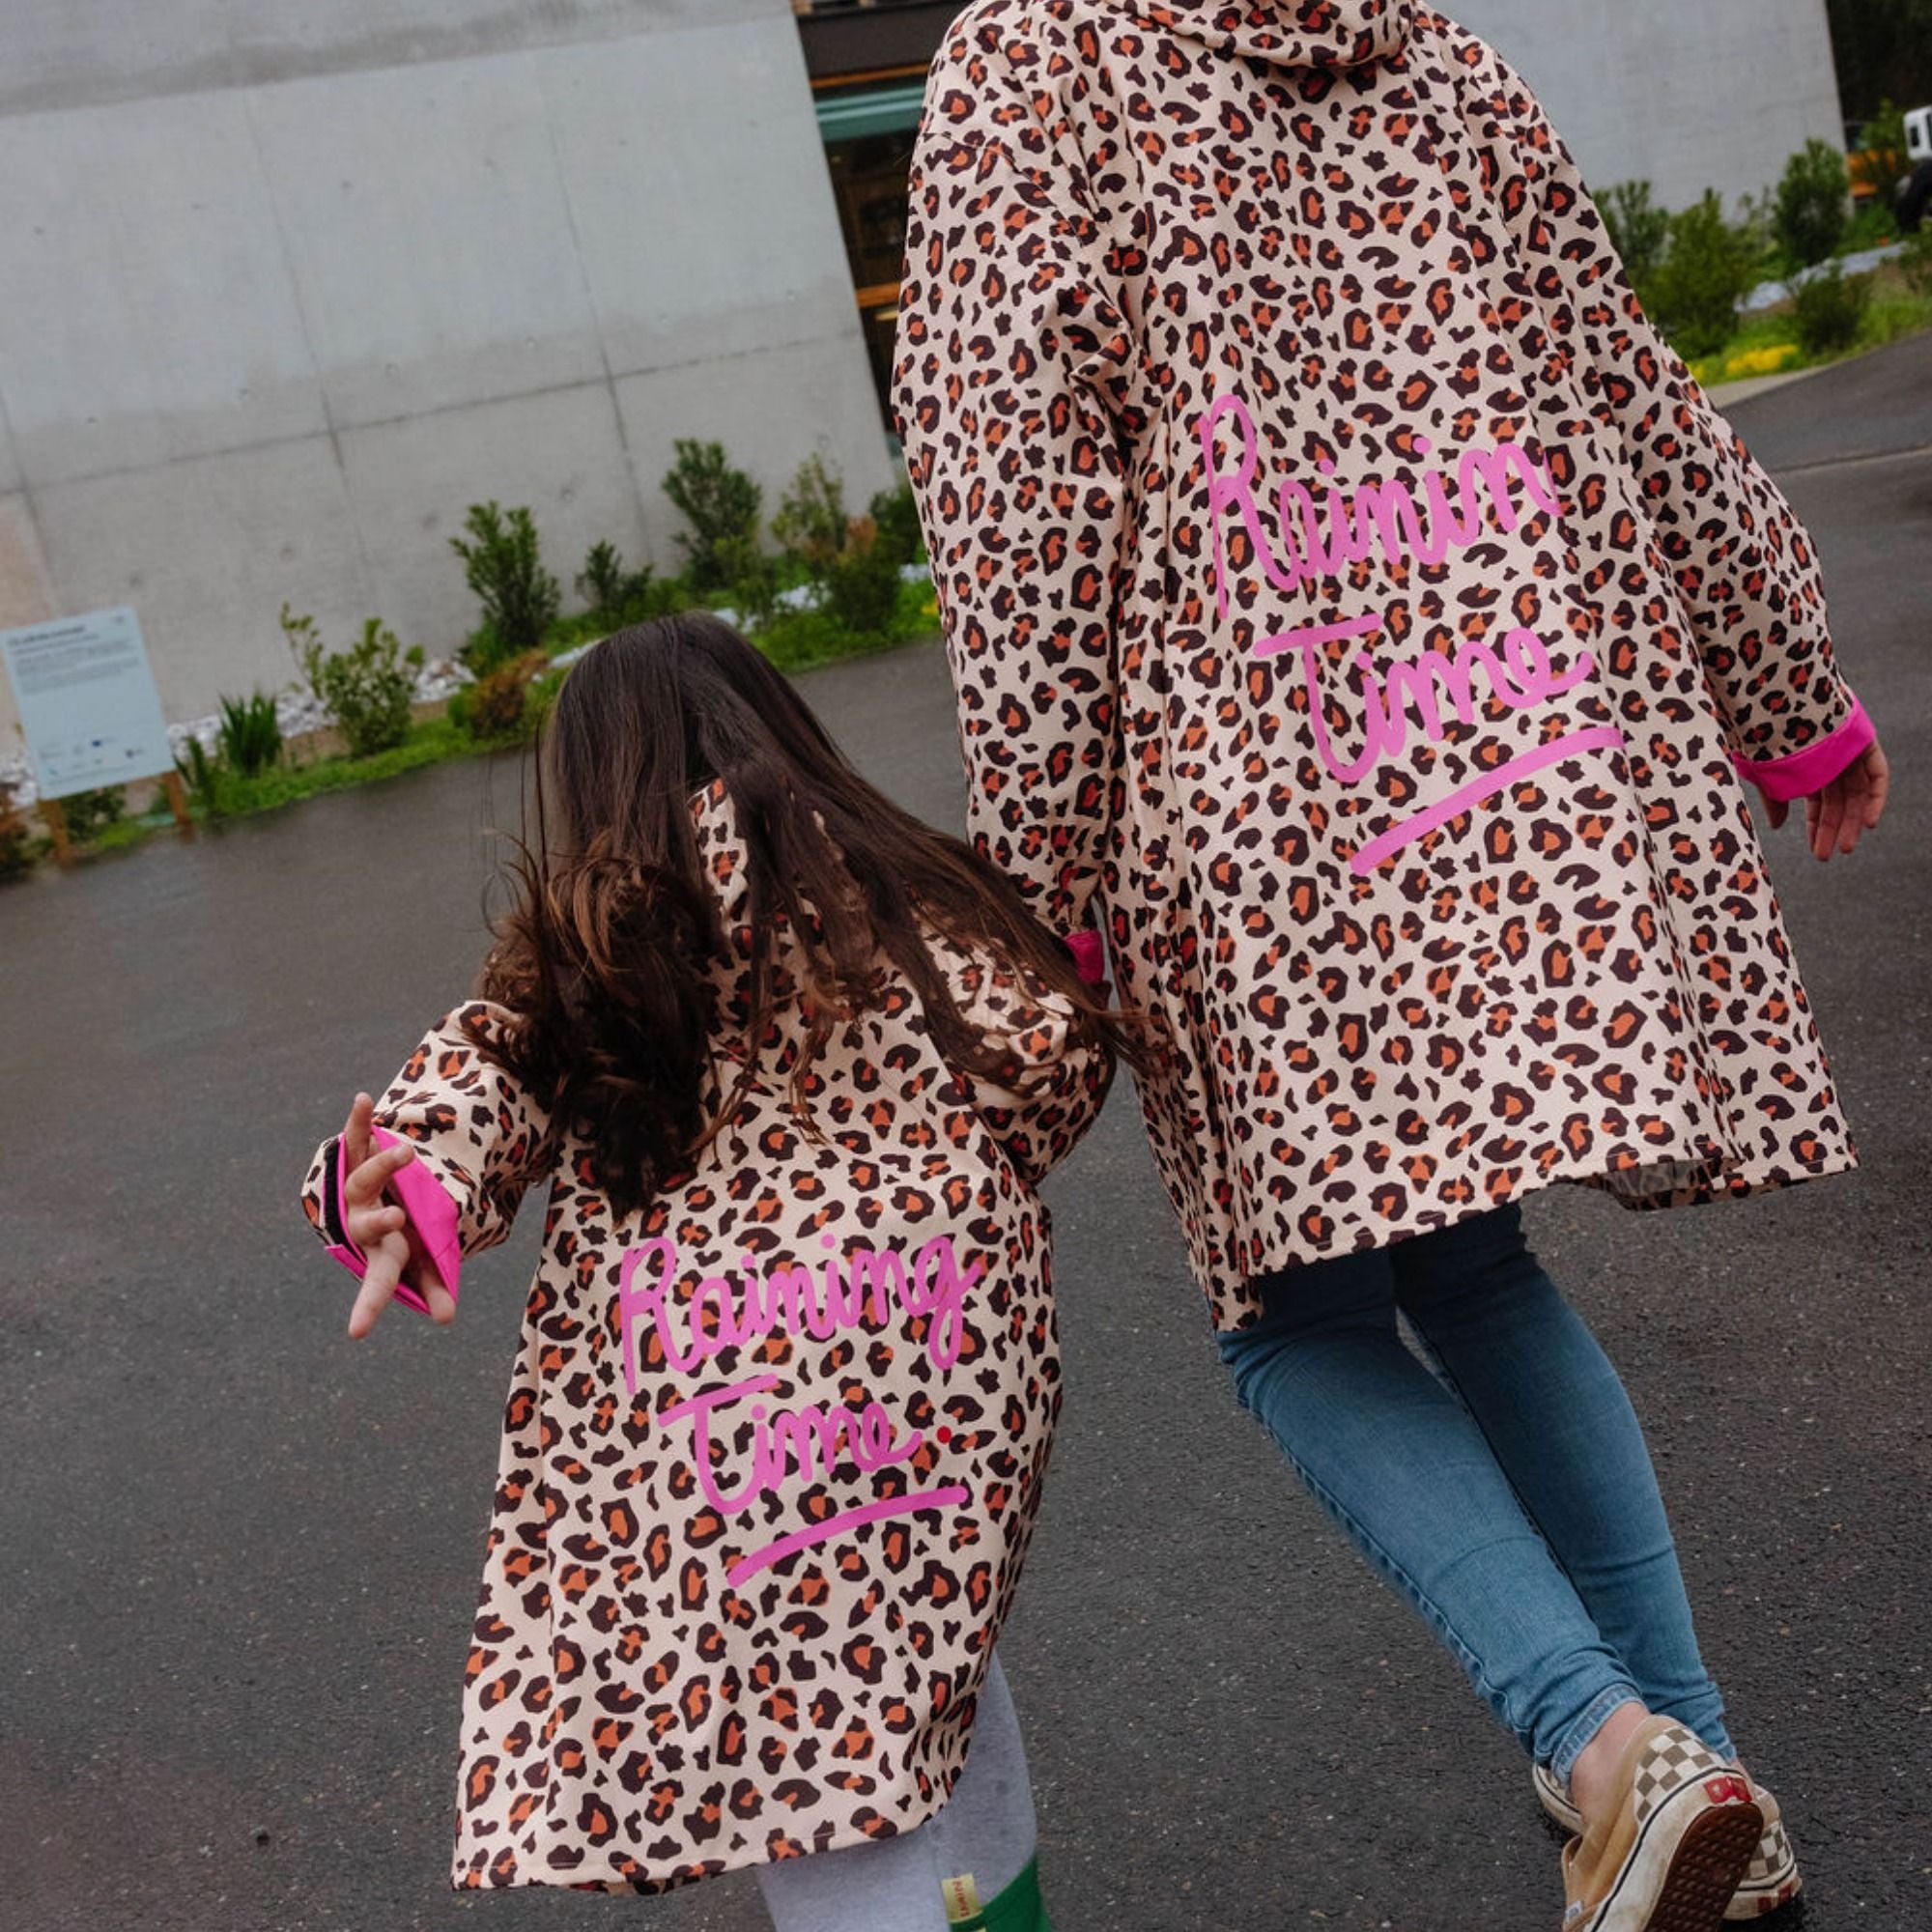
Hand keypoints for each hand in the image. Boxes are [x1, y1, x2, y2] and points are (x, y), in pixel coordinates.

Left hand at [338, 1092, 455, 1337]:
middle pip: (366, 1224)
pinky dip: (358, 1120)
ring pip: (363, 1176)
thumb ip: (433, 1283)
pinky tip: (362, 1099)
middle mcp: (359, 1219)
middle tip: (398, 1216)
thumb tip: (446, 1320)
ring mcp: (355, 1185)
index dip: (369, 1306)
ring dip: (385, 1165)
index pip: (376, 1283)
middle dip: (379, 1220)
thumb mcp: (421, 1258)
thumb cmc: (402, 1231)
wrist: (372, 1189)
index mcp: (379, 1251)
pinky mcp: (356, 1153)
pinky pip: (356, 1135)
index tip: (357, 1333)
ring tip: (409, 1154)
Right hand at [1765, 737, 1889, 860]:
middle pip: (1839, 801)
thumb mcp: (1764, 774)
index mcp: (1806, 766)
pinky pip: (1877, 774)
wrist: (1772, 702)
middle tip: (1829, 855)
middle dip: (1834, 829)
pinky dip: (1876, 798)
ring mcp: (1847, 751)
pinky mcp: (1862, 742)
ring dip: (1853, 820)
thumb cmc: (1760, 737)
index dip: (1817, 827)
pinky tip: (1868, 823)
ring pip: (1857, 792)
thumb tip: (1778, 827)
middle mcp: (1830, 760)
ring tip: (1846, 846)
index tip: (1815, 851)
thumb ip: (1775, 801)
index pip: (1818, 802)